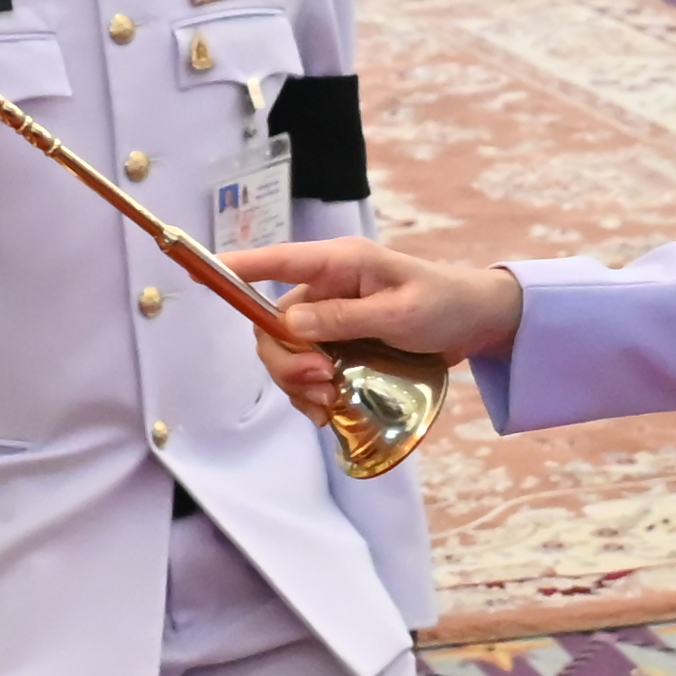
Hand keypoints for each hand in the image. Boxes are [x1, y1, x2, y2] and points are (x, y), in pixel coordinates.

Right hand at [222, 236, 521, 406]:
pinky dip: (310, 396)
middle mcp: (325, 289)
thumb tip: (291, 325)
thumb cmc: (443, 305)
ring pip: (285, 354)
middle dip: (286, 362)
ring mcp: (329, 319)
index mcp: (338, 265)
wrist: (475, 323)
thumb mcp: (400, 314)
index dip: (236, 267)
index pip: (276, 262)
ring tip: (331, 403)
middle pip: (271, 325)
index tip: (200, 271)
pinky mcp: (337, 345)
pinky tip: (330, 412)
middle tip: (321, 385)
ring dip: (299, 384)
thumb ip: (346, 319)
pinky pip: (305, 372)